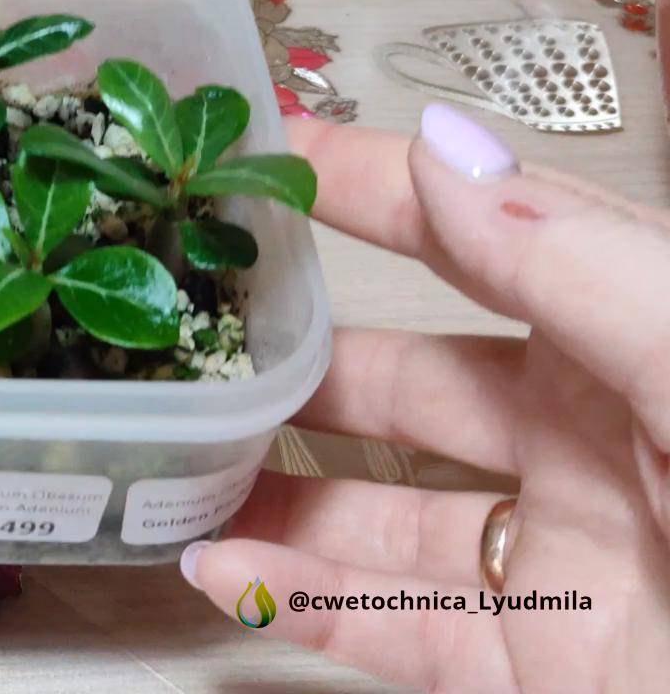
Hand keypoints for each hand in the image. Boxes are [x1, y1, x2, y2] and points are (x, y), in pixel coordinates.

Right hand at [181, 105, 669, 691]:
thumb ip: (585, 268)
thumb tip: (446, 150)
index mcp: (645, 342)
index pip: (487, 236)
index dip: (379, 187)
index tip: (256, 154)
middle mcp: (595, 441)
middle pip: (410, 379)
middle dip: (295, 355)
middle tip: (181, 332)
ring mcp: (560, 562)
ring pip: (378, 511)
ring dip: (269, 490)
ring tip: (169, 468)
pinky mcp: (534, 671)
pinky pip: (393, 629)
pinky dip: (297, 604)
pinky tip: (216, 574)